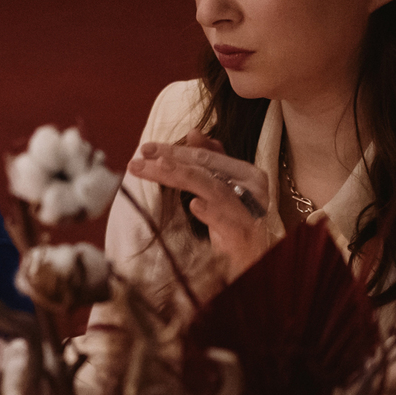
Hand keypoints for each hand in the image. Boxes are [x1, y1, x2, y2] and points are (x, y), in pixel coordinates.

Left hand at [127, 141, 275, 280]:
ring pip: (213, 190)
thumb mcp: (221, 189)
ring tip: (162, 167)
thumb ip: (212, 160)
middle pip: (205, 170)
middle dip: (170, 161)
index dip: (174, 151)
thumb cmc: (236, 223)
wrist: (255, 262)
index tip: (144, 149)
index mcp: (247, 173)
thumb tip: (194, 132)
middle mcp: (252, 188)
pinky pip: (228, 223)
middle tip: (140, 158)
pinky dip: (212, 213)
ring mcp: (250, 211)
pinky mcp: (245, 236)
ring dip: (186, 177)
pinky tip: (195, 205)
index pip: (205, 157)